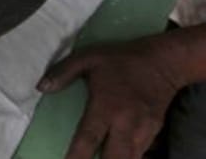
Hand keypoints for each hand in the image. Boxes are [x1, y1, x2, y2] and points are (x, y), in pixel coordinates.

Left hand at [37, 39, 185, 158]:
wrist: (164, 61)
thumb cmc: (121, 59)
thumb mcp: (88, 57)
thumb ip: (63, 72)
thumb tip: (41, 88)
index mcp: (106, 106)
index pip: (88, 140)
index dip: (76, 158)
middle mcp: (126, 124)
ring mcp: (143, 131)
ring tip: (99, 158)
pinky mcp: (154, 134)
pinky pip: (139, 155)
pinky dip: (126, 158)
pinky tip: (115, 155)